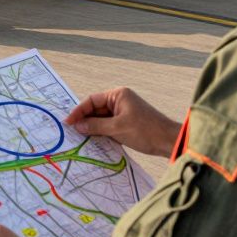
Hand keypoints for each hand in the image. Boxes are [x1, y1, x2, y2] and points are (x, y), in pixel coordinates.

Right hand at [64, 87, 179, 156]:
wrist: (168, 141)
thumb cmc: (146, 131)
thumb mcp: (117, 128)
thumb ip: (96, 125)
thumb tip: (78, 126)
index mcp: (118, 95)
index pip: (92, 100)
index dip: (79, 111)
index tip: (68, 122)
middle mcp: (120, 101)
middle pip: (96, 109)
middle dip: (85, 120)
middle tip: (72, 132)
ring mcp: (123, 112)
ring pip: (101, 119)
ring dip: (92, 128)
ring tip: (80, 138)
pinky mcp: (126, 123)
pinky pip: (108, 126)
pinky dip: (101, 132)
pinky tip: (94, 141)